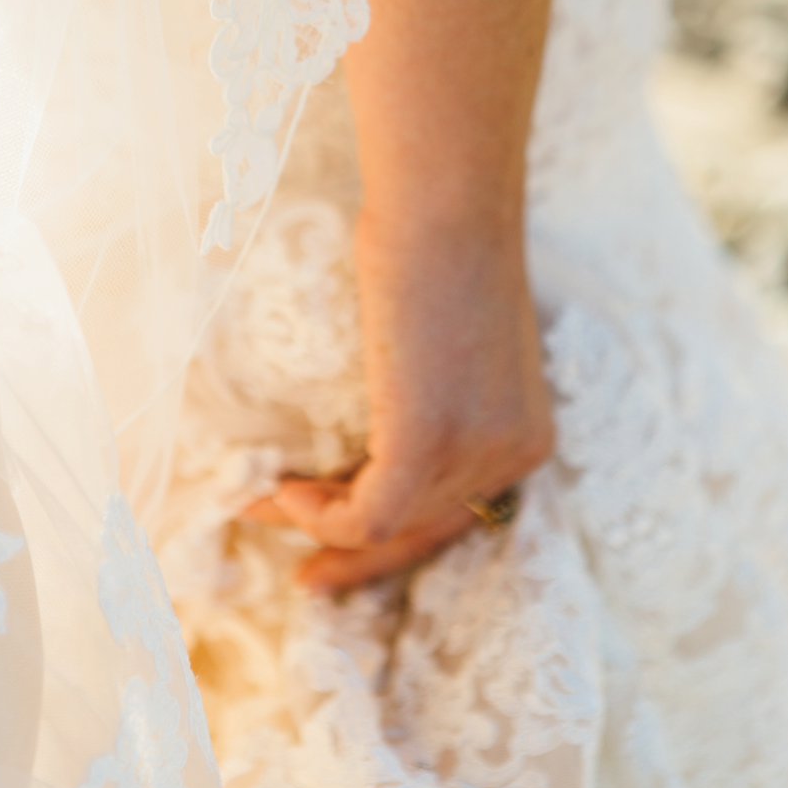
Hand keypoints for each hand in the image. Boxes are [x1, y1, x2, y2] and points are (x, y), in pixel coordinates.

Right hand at [242, 212, 555, 594]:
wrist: (445, 208)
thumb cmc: (437, 243)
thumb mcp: (446, 335)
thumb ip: (429, 385)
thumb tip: (380, 402)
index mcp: (524, 436)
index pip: (456, 516)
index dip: (392, 540)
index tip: (332, 539)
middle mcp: (512, 458)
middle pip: (424, 538)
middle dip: (357, 563)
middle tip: (301, 578)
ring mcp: (472, 454)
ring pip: (387, 529)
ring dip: (317, 525)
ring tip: (264, 502)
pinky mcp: (426, 443)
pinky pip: (366, 516)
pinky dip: (318, 516)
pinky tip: (280, 490)